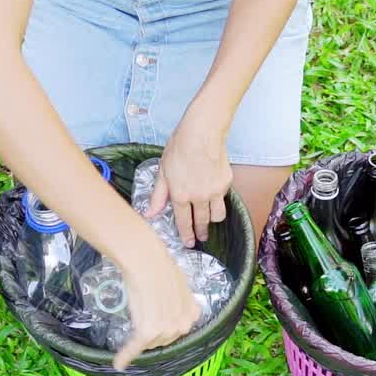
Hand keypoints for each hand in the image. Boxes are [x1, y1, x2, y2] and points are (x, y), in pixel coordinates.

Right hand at [112, 242, 201, 369]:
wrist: (147, 262)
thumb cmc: (161, 268)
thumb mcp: (178, 286)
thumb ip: (177, 302)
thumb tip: (169, 305)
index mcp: (193, 314)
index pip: (177, 329)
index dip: (164, 325)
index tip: (156, 321)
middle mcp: (183, 326)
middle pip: (164, 339)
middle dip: (153, 331)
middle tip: (143, 313)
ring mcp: (167, 330)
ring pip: (150, 343)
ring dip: (140, 338)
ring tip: (134, 319)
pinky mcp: (148, 333)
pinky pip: (135, 348)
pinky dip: (126, 356)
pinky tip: (118, 364)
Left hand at [146, 117, 232, 247]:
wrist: (202, 132)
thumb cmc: (179, 147)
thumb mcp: (163, 172)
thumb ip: (158, 196)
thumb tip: (149, 214)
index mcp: (181, 195)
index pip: (184, 222)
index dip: (186, 235)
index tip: (189, 243)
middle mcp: (199, 197)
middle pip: (202, 222)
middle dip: (201, 232)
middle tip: (201, 237)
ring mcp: (215, 191)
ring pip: (217, 215)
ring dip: (213, 220)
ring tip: (210, 219)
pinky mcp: (226, 182)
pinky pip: (223, 198)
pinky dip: (219, 199)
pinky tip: (213, 193)